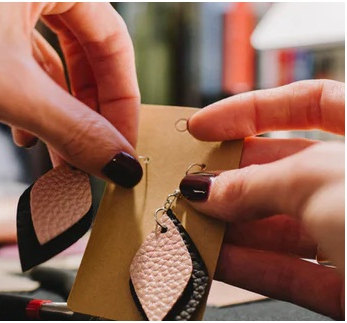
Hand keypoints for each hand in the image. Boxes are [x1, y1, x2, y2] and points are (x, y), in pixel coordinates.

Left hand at [0, 3, 142, 187]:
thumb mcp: (5, 87)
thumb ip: (71, 129)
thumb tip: (119, 164)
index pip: (113, 41)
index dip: (122, 97)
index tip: (123, 141)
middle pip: (86, 52)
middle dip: (90, 110)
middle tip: (95, 153)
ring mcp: (5, 2)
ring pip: (54, 62)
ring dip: (60, 113)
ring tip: (61, 157)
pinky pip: (22, 64)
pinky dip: (30, 102)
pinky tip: (25, 135)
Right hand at [185, 80, 344, 318]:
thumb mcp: (322, 181)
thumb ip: (258, 183)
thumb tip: (207, 189)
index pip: (311, 101)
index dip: (251, 109)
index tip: (204, 125)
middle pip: (286, 168)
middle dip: (233, 176)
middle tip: (188, 184)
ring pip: (283, 223)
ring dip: (232, 225)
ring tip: (189, 223)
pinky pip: (292, 270)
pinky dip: (250, 265)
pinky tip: (213, 257)